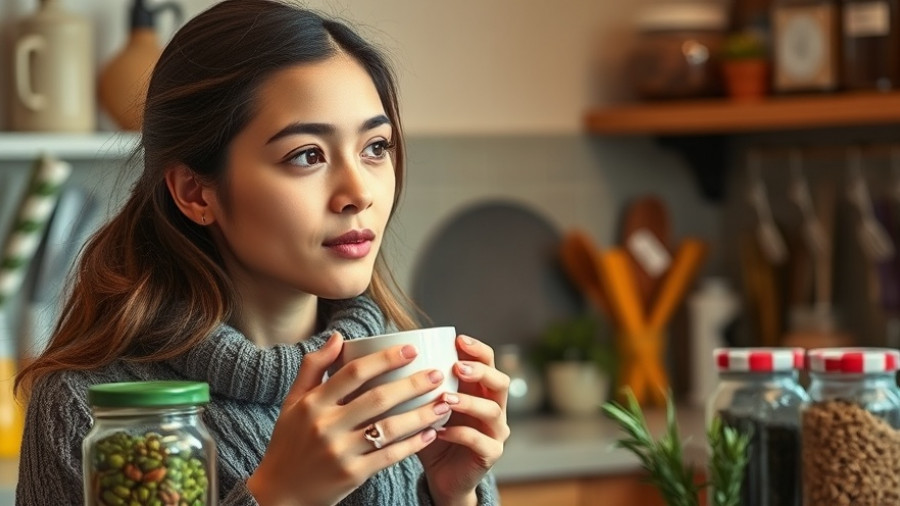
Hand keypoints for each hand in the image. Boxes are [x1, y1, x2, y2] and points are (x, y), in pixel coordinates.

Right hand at [247, 332, 446, 505]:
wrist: (280, 494)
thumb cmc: (289, 443)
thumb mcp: (293, 402)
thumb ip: (313, 367)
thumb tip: (337, 337)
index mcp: (313, 403)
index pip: (353, 372)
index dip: (385, 359)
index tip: (411, 350)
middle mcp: (326, 426)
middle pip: (378, 398)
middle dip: (413, 385)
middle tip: (437, 374)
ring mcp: (340, 452)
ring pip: (389, 428)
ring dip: (421, 415)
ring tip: (443, 403)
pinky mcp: (352, 475)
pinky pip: (389, 455)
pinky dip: (412, 444)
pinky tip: (430, 433)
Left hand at [417, 335, 510, 505]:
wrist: (440, 476)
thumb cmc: (431, 434)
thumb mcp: (425, 405)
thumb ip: (419, 384)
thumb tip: (390, 356)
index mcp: (480, 390)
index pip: (489, 361)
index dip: (477, 349)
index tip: (458, 339)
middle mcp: (494, 408)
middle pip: (500, 382)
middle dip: (480, 371)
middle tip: (457, 367)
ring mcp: (496, 432)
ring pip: (492, 411)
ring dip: (468, 402)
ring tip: (445, 399)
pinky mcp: (490, 454)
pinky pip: (479, 440)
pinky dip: (459, 433)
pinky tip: (439, 431)